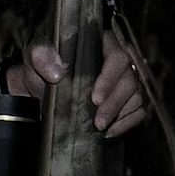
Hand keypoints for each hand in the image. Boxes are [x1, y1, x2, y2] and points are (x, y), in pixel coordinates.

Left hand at [7, 42, 146, 136]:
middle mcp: (120, 61)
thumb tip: (56, 73)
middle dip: (114, 103)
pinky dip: (126, 124)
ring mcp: (127, 81)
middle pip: (130, 80)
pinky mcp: (129, 100)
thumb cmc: (42, 66)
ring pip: (136, 97)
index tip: (95, 98)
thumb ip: (41, 57)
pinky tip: (109, 132)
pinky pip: (138, 112)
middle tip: (97, 121)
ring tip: (99, 128)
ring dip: (119, 115)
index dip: (110, 78)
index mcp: (103, 43)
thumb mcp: (35, 56)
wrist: (40, 87)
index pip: (117, 57)